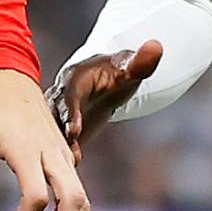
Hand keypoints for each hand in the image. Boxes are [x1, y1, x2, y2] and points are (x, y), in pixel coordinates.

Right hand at [47, 40, 162, 159]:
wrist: (106, 80)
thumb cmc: (118, 72)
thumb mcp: (130, 67)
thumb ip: (141, 61)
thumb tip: (157, 45)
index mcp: (75, 79)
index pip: (70, 95)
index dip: (71, 112)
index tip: (74, 129)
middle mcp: (62, 96)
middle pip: (56, 114)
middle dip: (59, 131)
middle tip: (69, 148)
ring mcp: (62, 113)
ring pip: (55, 128)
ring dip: (60, 144)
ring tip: (73, 160)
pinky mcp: (65, 127)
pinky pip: (62, 139)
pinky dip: (66, 151)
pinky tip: (75, 164)